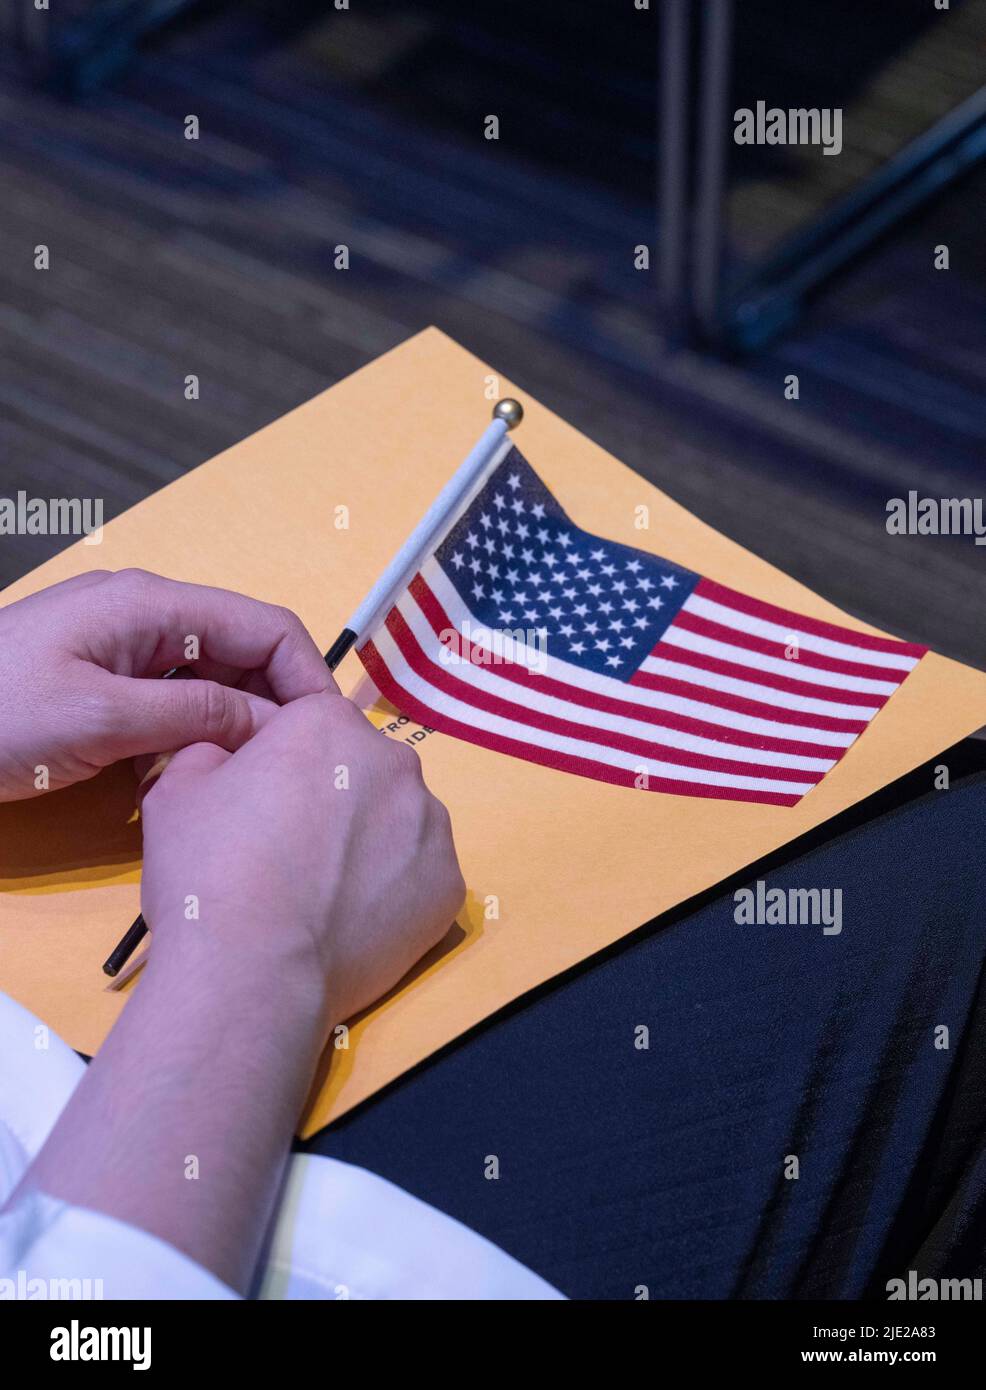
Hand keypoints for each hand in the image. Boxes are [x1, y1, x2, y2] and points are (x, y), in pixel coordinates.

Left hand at [0, 569, 334, 800]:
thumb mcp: (102, 721)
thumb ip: (195, 713)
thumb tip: (268, 722)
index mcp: (152, 604)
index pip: (264, 624)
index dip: (305, 677)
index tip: (323, 736)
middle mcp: (147, 613)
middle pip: (243, 650)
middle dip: (271, 705)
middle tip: (285, 769)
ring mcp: (124, 643)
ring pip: (211, 677)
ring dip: (230, 724)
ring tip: (235, 777)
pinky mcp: (105, 675)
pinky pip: (173, 697)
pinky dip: (191, 732)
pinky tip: (184, 773)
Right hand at [138, 691, 465, 1029]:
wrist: (253, 973)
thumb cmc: (209, 872)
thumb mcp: (177, 790)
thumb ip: (210, 750)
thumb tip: (227, 755)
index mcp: (329, 723)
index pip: (312, 722)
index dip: (284, 761)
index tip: (262, 801)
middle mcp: (394, 760)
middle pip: (363, 768)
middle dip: (335, 797)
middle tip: (293, 850)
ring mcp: (431, 825)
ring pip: (399, 821)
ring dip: (370, 842)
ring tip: (325, 892)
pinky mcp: (450, 885)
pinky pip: (420, 876)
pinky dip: (395, 892)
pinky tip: (354, 920)